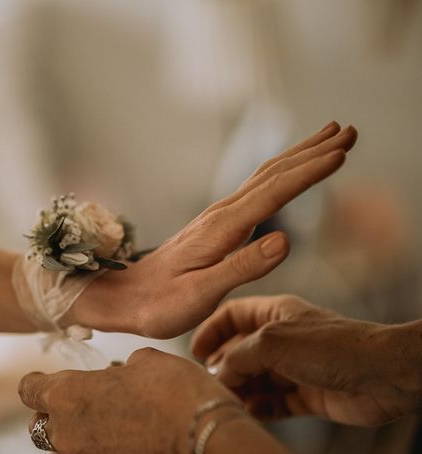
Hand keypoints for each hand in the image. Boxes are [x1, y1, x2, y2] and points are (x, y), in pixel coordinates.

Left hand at [18, 347, 241, 453]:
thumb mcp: (147, 361)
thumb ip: (121, 369)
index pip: (29, 389)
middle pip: (38, 427)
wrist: (207, 439)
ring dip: (68, 449)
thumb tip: (121, 376)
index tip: (42, 382)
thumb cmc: (178, 392)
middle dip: (54, 417)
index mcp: (68, 393)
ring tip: (93, 440)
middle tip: (79, 410)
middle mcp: (66, 432)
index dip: (37, 384)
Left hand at [72, 122, 357, 337]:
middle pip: (273, 173)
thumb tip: (285, 240)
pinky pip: (256, 190)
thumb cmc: (159, 303)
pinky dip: (280, 174)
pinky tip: (287, 175)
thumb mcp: (200, 293)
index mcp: (222, 229)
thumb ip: (241, 267)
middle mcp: (221, 215)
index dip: (309, 172)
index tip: (342, 152)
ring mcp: (218, 217)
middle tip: (349, 130)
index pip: (274, 192)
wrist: (125, 297)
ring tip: (328, 138)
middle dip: (313, 150)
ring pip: (265, 176)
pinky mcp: (217, 225)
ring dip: (299, 156)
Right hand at [191, 295, 421, 425]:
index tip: (194, 351)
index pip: (232, 315)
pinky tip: (253, 412)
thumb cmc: (332, 347)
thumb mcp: (272, 342)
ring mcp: (294, 367)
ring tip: (230, 400)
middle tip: (210, 383)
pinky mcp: (306, 394)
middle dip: (224, 366)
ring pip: (255, 379)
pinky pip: (274, 403)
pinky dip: (260, 408)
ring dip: (241, 390)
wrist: (382, 376)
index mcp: (274, 315)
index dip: (211, 330)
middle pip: (240, 351)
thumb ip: (238, 356)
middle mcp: (282, 339)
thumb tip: (217, 373)